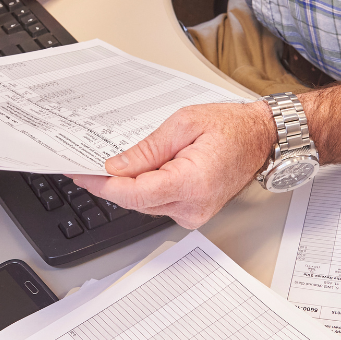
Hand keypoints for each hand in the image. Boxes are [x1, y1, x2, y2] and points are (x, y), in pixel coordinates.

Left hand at [71, 101, 276, 228]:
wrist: (259, 139)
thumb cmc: (230, 127)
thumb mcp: (183, 124)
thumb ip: (147, 149)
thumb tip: (116, 167)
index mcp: (192, 182)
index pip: (134, 193)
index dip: (102, 185)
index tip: (81, 174)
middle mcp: (193, 206)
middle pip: (135, 201)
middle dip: (109, 184)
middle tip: (85, 166)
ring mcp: (194, 214)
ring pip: (144, 205)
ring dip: (126, 187)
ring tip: (109, 166)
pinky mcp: (192, 214)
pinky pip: (157, 204)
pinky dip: (143, 190)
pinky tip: (135, 174)